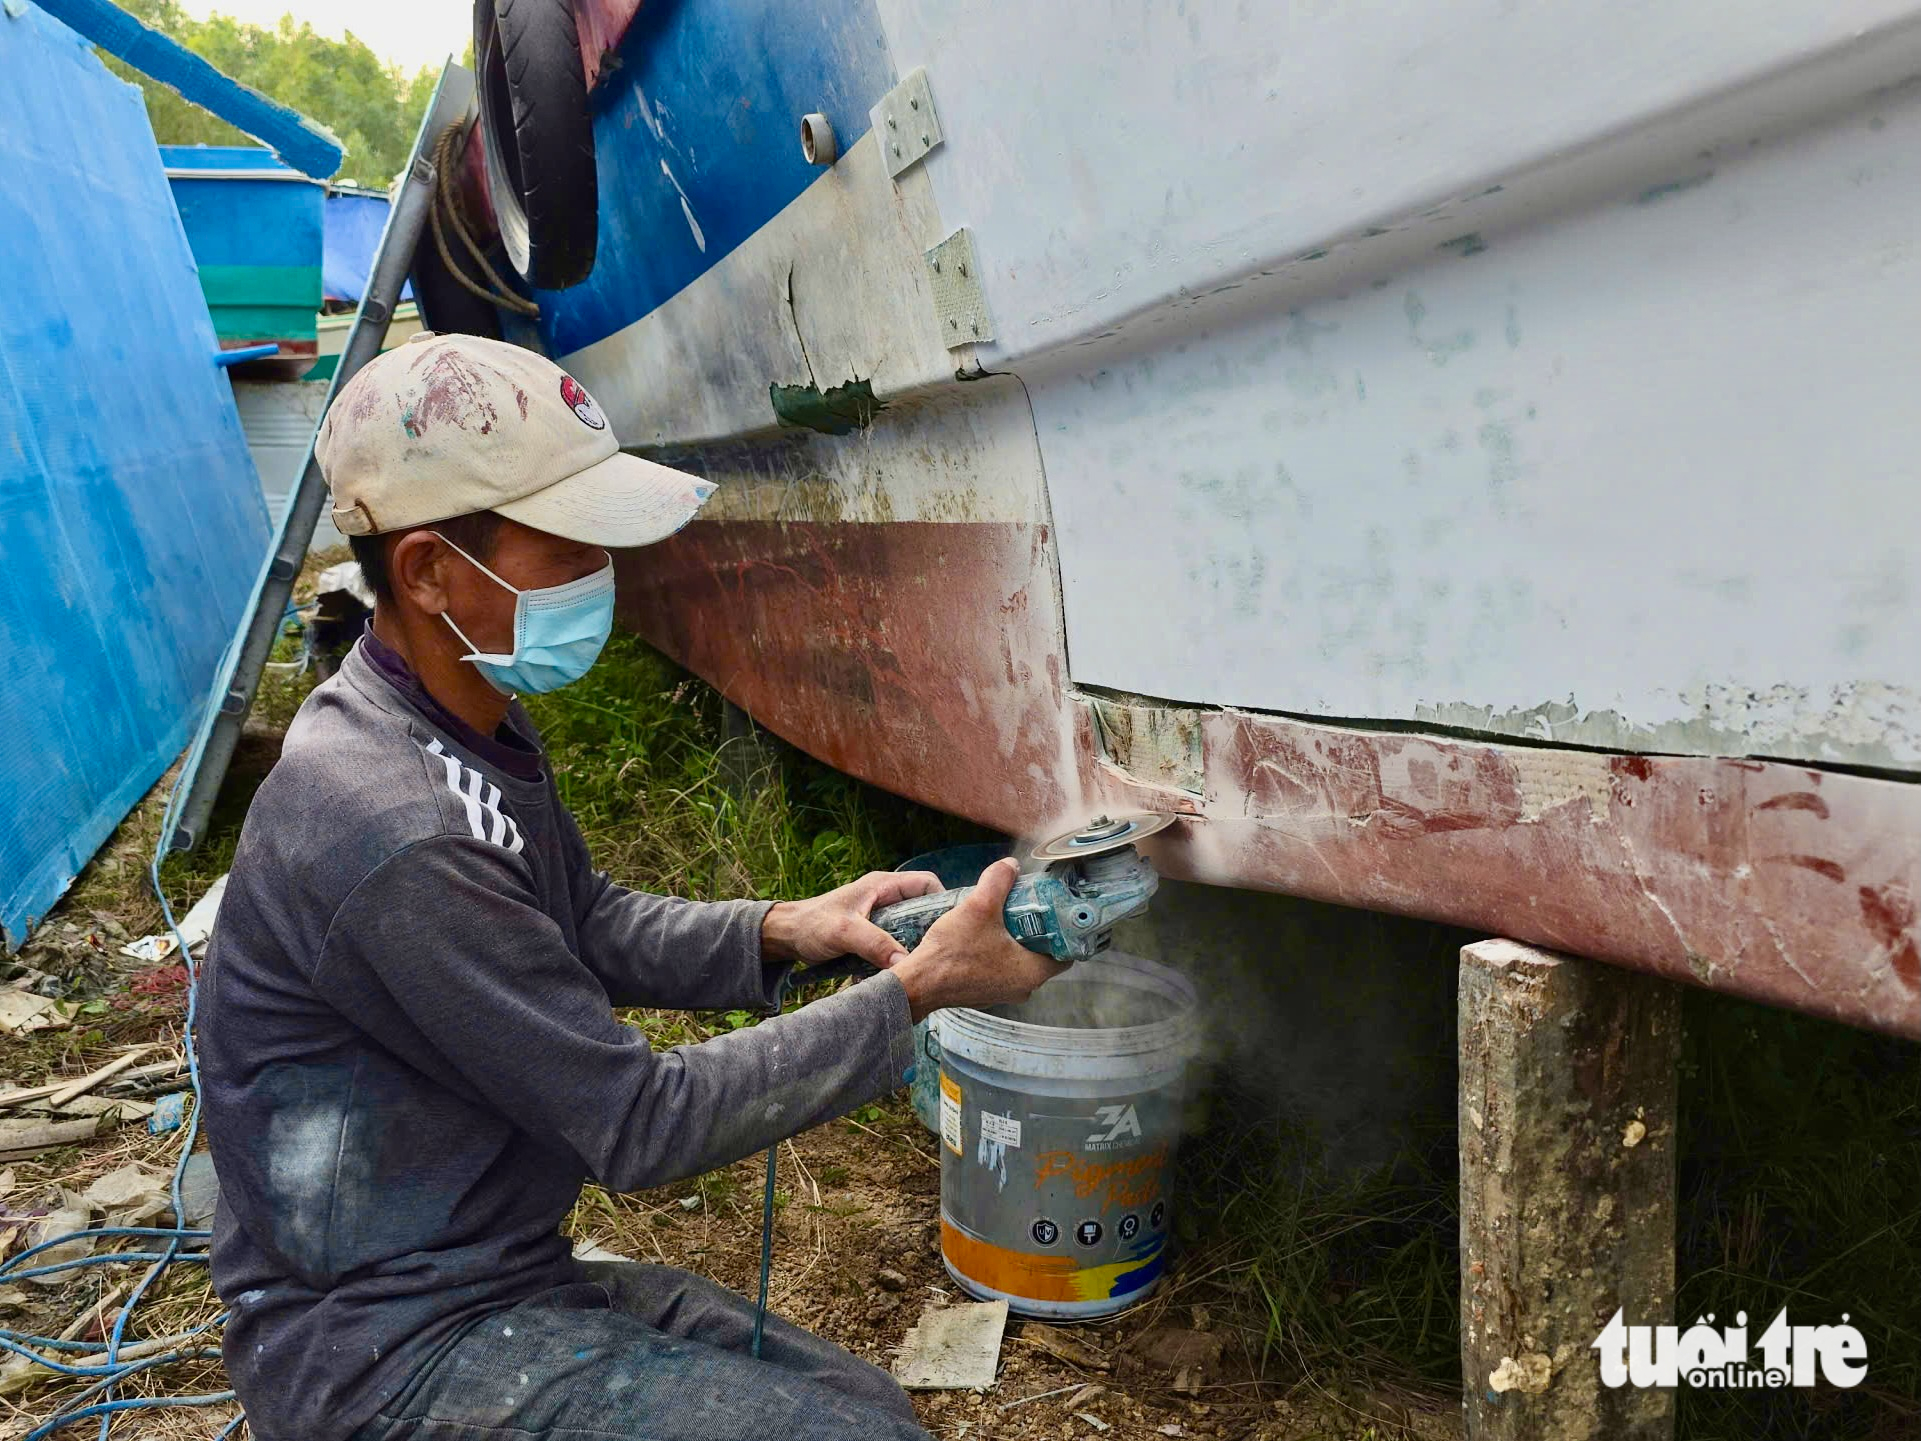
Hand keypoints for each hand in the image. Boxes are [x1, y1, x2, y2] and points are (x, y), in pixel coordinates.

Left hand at [760, 869, 944, 969]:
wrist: (786, 937)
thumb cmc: (810, 925)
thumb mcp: (844, 932)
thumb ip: (874, 944)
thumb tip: (904, 963)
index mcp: (883, 886)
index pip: (927, 884)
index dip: (943, 901)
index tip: (948, 928)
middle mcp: (886, 899)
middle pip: (924, 910)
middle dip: (932, 931)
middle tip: (937, 954)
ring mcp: (881, 918)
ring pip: (912, 930)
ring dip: (915, 948)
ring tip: (921, 967)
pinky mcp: (874, 936)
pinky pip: (897, 944)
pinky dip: (899, 958)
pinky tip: (900, 974)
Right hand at [891, 859, 1066, 1021]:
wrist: (918, 983)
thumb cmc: (950, 955)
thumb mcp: (979, 906)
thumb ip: (999, 880)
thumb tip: (1009, 866)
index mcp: (1032, 972)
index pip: (1065, 954)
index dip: (1062, 932)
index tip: (1054, 914)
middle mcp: (1021, 988)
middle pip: (1041, 955)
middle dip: (1034, 931)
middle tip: (1025, 909)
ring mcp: (1001, 992)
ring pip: (1018, 962)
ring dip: (1013, 941)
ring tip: (1000, 918)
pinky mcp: (983, 992)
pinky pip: (999, 969)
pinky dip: (995, 952)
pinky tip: (980, 935)